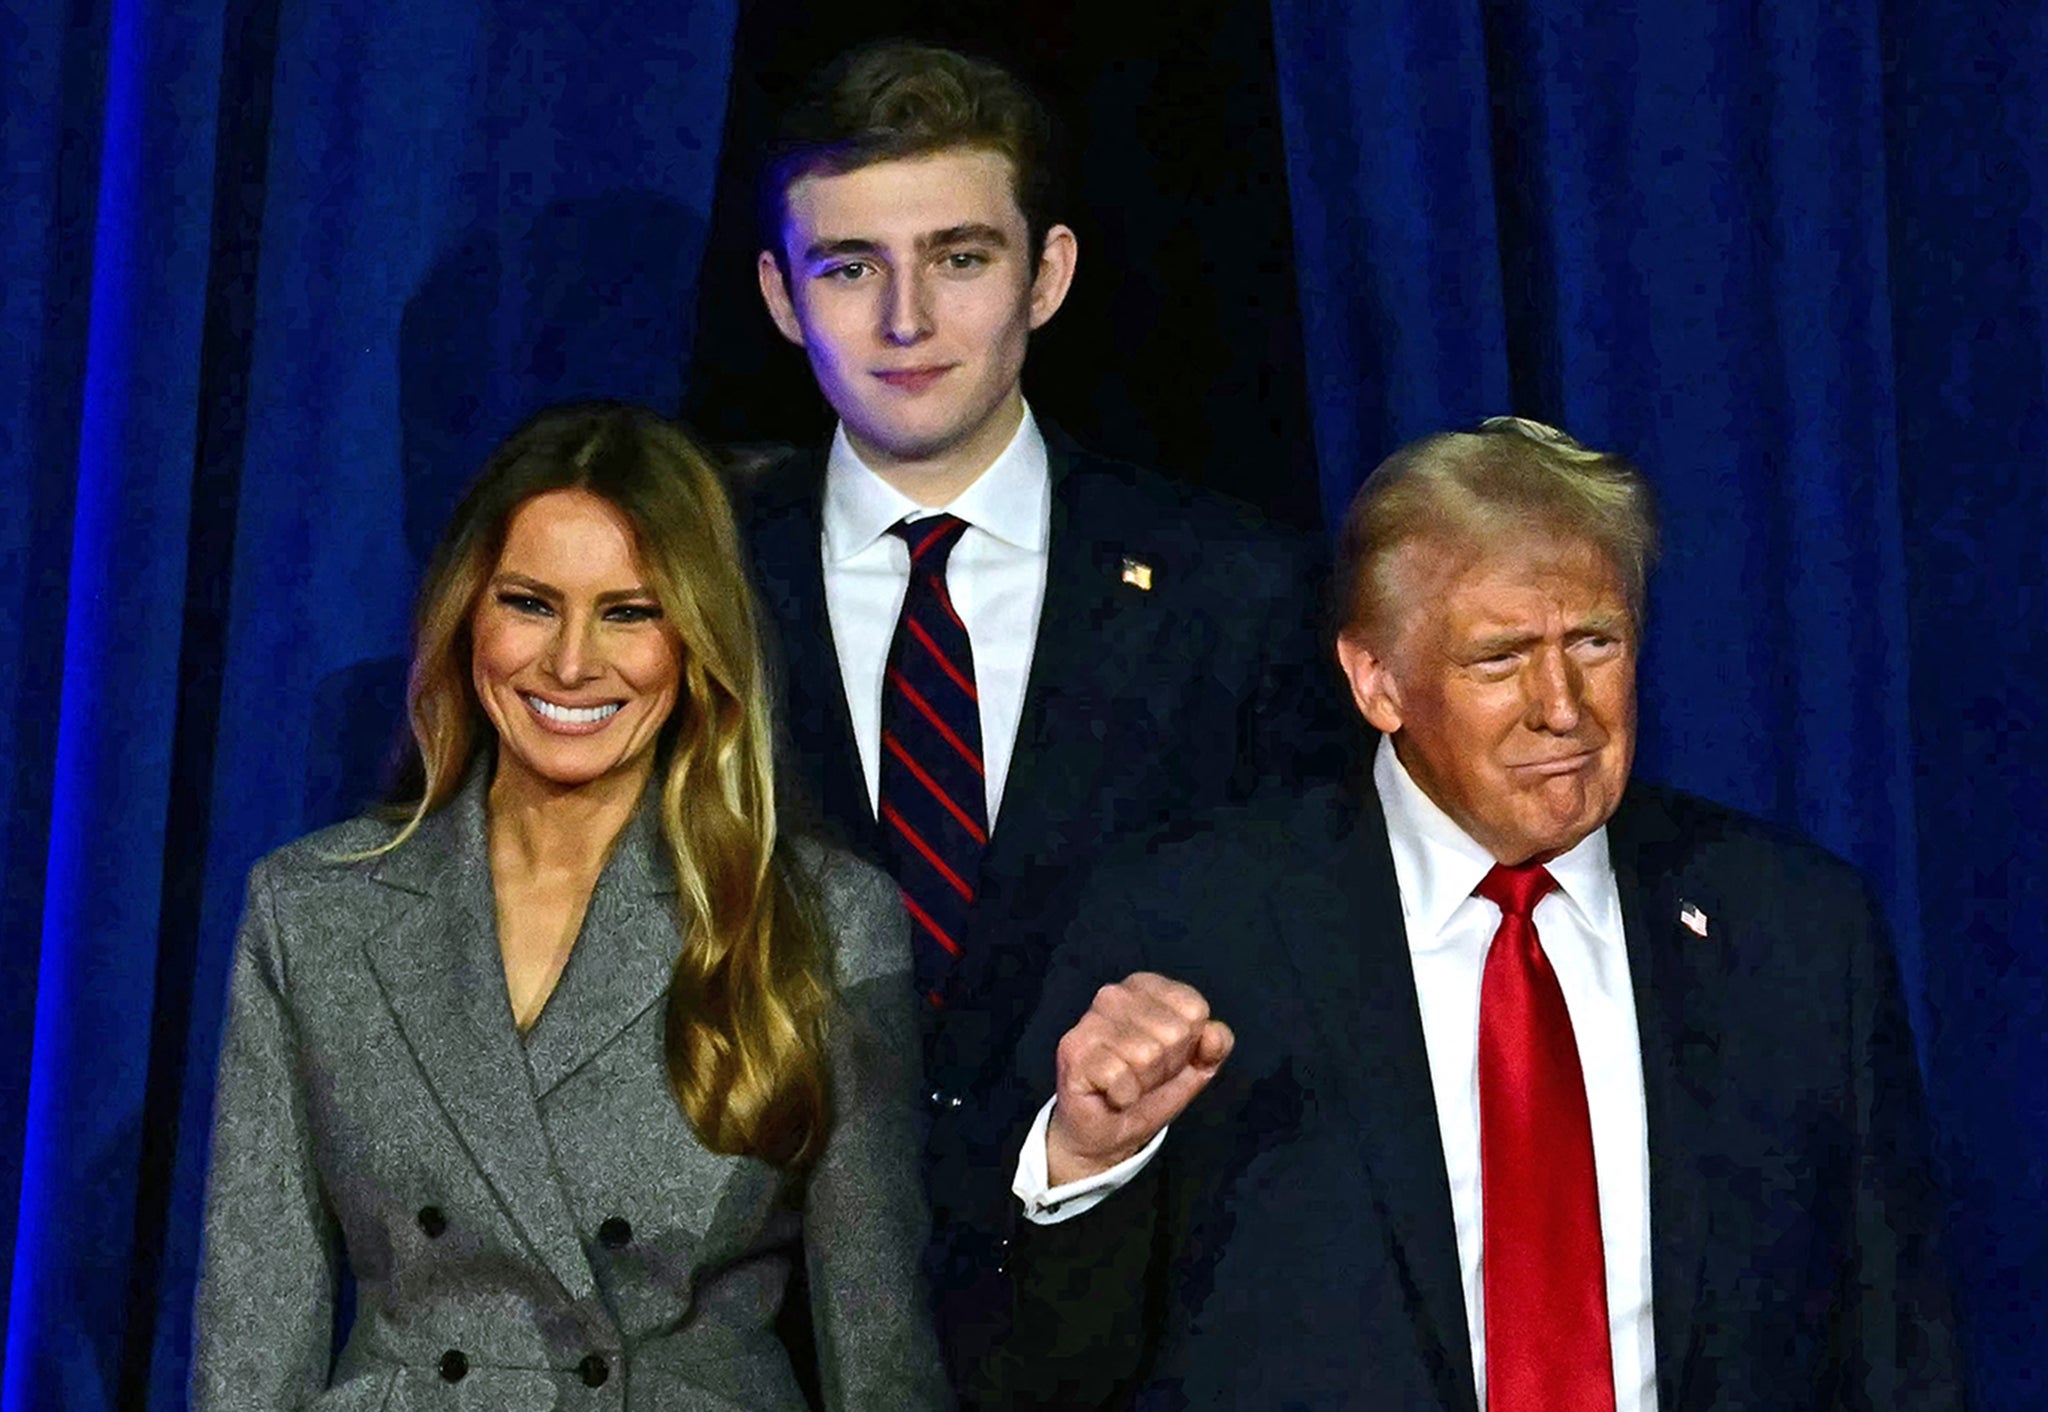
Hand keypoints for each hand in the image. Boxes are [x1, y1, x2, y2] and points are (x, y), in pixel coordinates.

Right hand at [1045, 972, 1233, 1185]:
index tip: (1167, 1058)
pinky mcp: (1073, 1050)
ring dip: (1142, 1083)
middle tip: (1143, 1076)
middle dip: (1165, 1066)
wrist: (1106, 1134)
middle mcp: (1115, 994)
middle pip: (1173, 1032)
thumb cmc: (1147, 1090)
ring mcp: (1091, 1020)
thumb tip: (1214, 1033)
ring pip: (1146, 1054)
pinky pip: (1120, 1076)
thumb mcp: (1195, 1067)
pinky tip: (1110, 1094)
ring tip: (1126, 1084)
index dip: (1189, 1044)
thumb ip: (1215, 1046)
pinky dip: (1123, 1096)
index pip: (1194, 1009)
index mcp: (1146, 987)